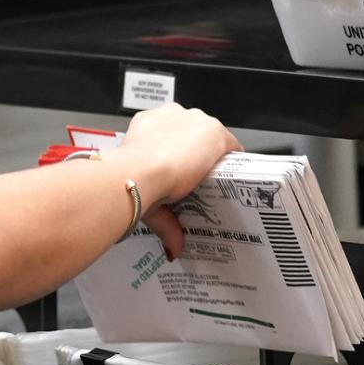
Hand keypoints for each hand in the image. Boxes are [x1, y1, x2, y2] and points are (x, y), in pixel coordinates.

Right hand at [114, 103, 242, 259]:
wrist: (141, 173)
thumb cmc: (131, 180)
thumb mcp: (145, 197)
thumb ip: (164, 220)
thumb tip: (172, 248)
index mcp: (146, 125)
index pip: (170, 134)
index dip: (177, 154)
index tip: (180, 171)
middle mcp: (169, 116)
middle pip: (193, 134)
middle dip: (195, 154)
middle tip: (195, 179)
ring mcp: (194, 120)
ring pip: (211, 137)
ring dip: (213, 156)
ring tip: (214, 180)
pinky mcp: (213, 131)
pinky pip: (231, 144)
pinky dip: (232, 159)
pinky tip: (231, 175)